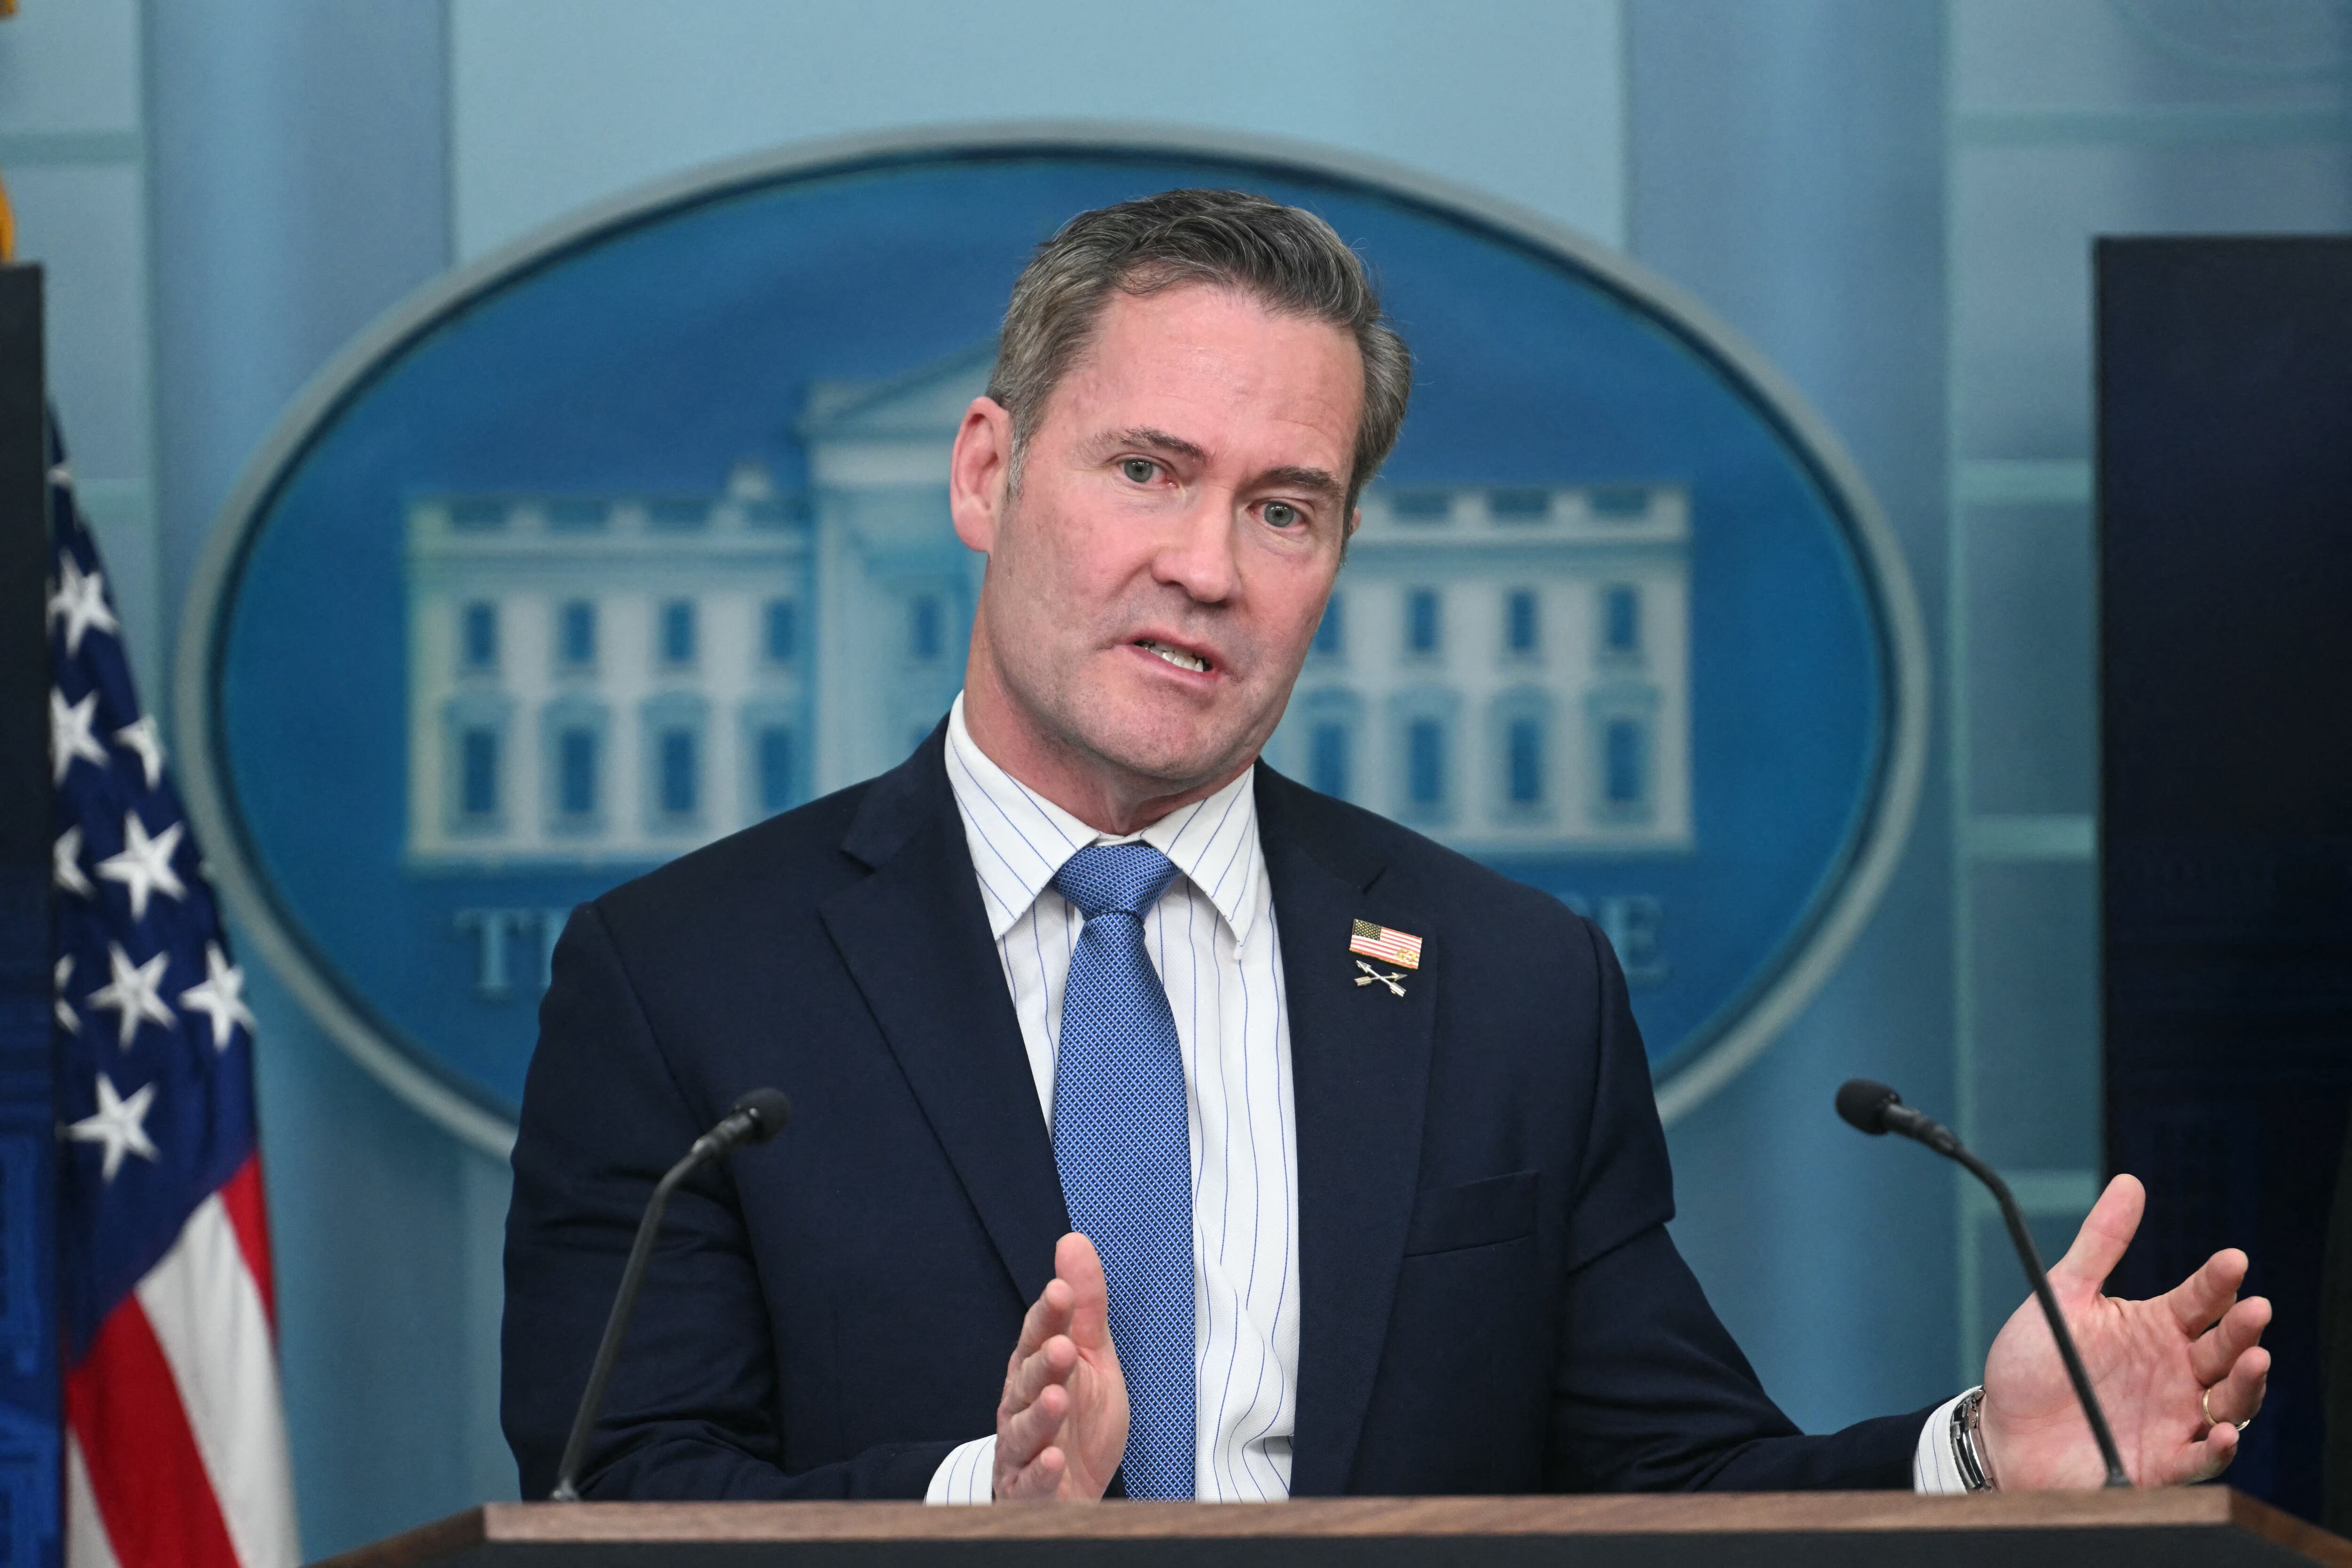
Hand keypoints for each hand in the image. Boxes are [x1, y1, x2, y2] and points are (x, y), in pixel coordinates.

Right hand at [993, 1232, 1128, 1499]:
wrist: (1072, 1488)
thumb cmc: (1078, 1418)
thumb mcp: (1091, 1356)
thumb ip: (1084, 1305)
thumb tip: (1073, 1240)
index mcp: (1035, 1368)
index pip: (1039, 1336)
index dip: (1049, 1315)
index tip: (1062, 1291)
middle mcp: (1021, 1404)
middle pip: (1027, 1380)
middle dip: (1043, 1363)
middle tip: (1063, 1346)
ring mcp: (1021, 1449)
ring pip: (1024, 1430)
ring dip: (1040, 1415)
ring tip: (1056, 1398)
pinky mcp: (1027, 1489)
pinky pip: (1031, 1482)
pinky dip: (1041, 1473)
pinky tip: (1053, 1460)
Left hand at [1979, 1173, 2269, 1487]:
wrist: (2001, 1430)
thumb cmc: (2032, 1362)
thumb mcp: (2063, 1296)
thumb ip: (2100, 1244)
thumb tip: (2131, 1183)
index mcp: (2153, 1327)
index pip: (2198, 1299)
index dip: (2217, 1280)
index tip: (2233, 1260)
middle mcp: (2174, 1371)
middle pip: (2223, 1347)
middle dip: (2243, 1328)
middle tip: (2254, 1308)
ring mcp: (2173, 1416)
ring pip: (2229, 1401)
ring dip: (2246, 1383)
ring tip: (2256, 1359)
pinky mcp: (2162, 1462)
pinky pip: (2200, 1458)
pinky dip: (2216, 1448)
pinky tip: (2222, 1432)